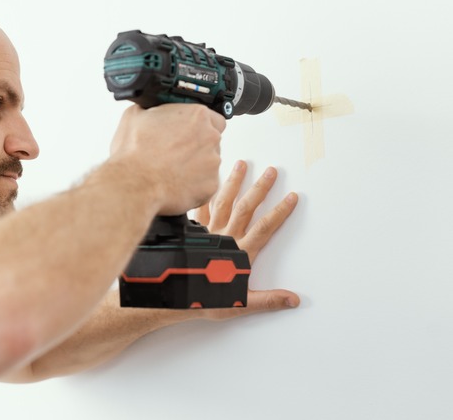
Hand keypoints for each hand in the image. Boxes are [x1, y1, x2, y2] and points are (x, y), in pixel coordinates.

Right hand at [110, 104, 225, 214]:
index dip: (198, 126)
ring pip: (209, 163)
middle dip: (197, 145)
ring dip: (195, 165)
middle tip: (175, 152)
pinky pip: (205, 184)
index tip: (188, 131)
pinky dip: (193, 185)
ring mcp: (213, 163)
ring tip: (171, 170)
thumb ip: (153, 110)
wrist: (133, 184)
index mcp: (196, 116)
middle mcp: (210, 137)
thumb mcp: (135, 115)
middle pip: (211, 140)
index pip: (213, 117)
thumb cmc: (133, 153)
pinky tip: (174, 183)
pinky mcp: (210, 186)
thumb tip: (151, 110)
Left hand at [193, 160, 300, 318]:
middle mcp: (225, 238)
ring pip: (223, 201)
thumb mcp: (240, 304)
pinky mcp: (194, 232)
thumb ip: (268, 300)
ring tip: (241, 164)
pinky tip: (207, 182)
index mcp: (240, 253)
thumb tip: (293, 300)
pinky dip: (205, 194)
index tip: (292, 197)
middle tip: (271, 171)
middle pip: (246, 208)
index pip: (265, 228)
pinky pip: (200, 208)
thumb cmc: (205, 300)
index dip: (279, 212)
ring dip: (233, 182)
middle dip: (260, 188)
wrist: (174, 296)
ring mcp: (208, 232)